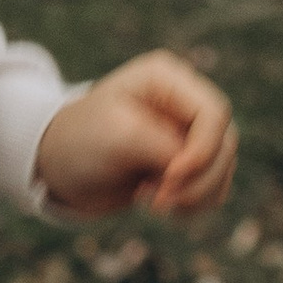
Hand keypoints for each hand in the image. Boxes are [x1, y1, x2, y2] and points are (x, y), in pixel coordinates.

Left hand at [35, 52, 237, 220]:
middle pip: (224, 144)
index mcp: (167, 78)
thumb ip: (165, 147)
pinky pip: (214, 188)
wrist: (58, 166)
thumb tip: (198, 168)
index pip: (214, 113)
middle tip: (154, 200)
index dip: (202, 151)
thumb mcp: (118, 136)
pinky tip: (157, 203)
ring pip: (223, 169)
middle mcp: (183, 101)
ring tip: (150, 201)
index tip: (169, 178)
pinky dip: (193, 204)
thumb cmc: (80, 140)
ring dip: (194, 197)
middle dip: (196, 181)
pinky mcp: (188, 163)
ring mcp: (188, 132)